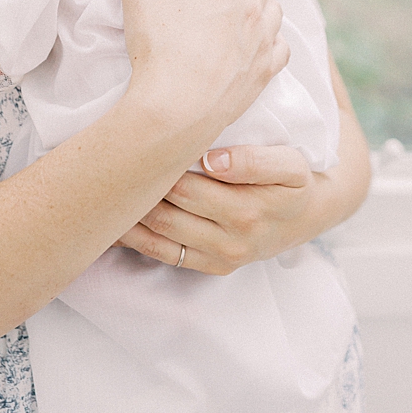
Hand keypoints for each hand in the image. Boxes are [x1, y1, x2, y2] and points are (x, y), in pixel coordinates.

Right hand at [103, 0, 288, 145]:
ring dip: (261, 3)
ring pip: (274, 8)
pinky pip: (281, 46)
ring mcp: (260, 39)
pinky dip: (272, 40)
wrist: (175, 111)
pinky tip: (259, 43)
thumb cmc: (157, 51)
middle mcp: (249, 6)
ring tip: (243, 8)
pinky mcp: (265, 70)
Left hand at [116, 145, 321, 273]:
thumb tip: (211, 159)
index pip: (185, 186)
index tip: (132, 144)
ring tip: (102, 184)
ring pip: (158, 233)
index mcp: (248, 210)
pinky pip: (163, 254)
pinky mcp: (210, 267)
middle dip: (136, 185)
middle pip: (166, 209)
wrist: (309, 216)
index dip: (155, 165)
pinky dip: (133, 237)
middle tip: (106, 158)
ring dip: (128, 212)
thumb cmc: (294, 181)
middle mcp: (231, 239)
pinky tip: (112, 218)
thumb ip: (254, 160)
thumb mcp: (290, 164)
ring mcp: (218, 257)